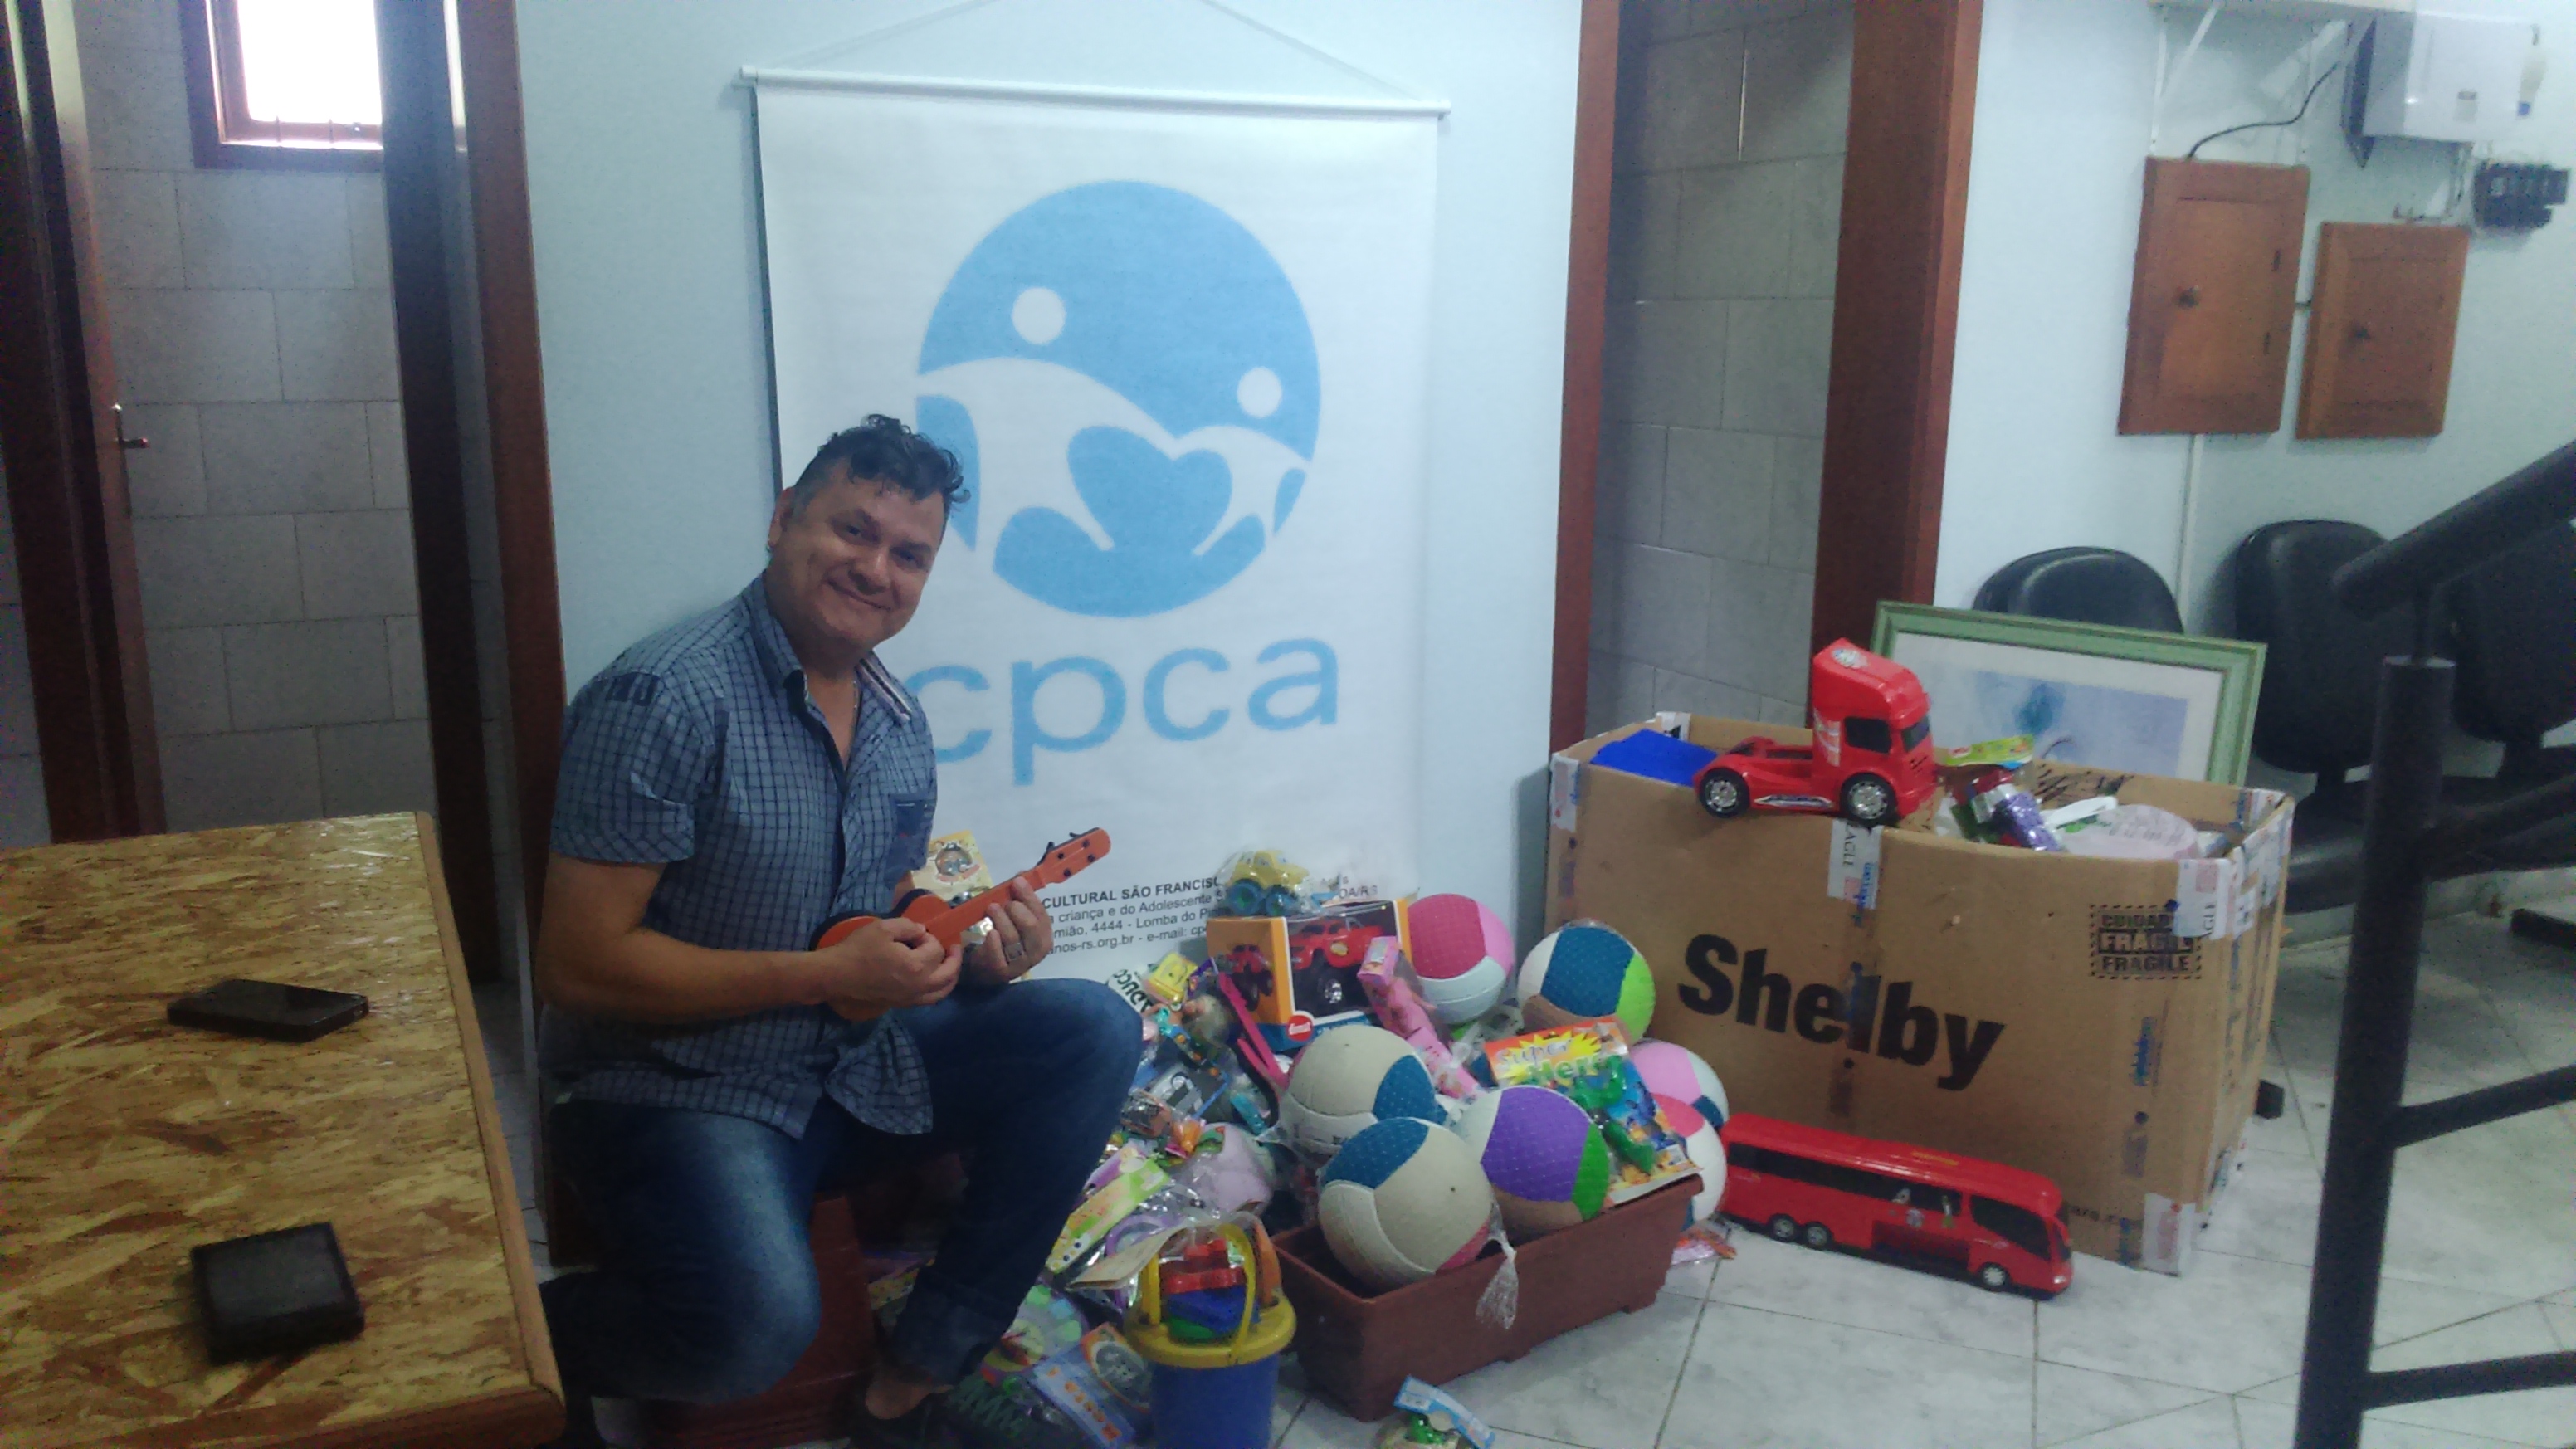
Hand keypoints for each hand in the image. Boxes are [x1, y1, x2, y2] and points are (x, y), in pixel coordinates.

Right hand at [815, 915, 958, 1020]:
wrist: (837, 975)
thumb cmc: (858, 950)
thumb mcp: (883, 928)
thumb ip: (908, 926)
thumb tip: (922, 931)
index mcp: (916, 966)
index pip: (936, 949)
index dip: (929, 937)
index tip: (917, 932)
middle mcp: (919, 986)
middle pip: (949, 973)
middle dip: (954, 957)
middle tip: (954, 946)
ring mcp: (911, 997)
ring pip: (943, 991)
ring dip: (951, 976)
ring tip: (950, 964)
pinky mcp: (903, 1003)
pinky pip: (930, 999)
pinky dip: (939, 989)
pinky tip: (935, 979)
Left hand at [964, 878, 1052, 986]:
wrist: (989, 967)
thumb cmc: (1005, 938)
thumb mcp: (1016, 919)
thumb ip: (1020, 899)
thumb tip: (1020, 877)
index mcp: (1044, 935)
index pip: (1040, 913)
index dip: (1028, 896)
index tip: (1016, 882)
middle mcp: (1037, 950)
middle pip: (1030, 926)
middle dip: (1015, 910)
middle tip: (1003, 903)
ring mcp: (1021, 963)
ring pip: (1012, 937)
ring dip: (1000, 919)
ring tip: (991, 908)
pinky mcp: (1003, 972)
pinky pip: (999, 955)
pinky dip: (994, 942)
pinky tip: (990, 933)